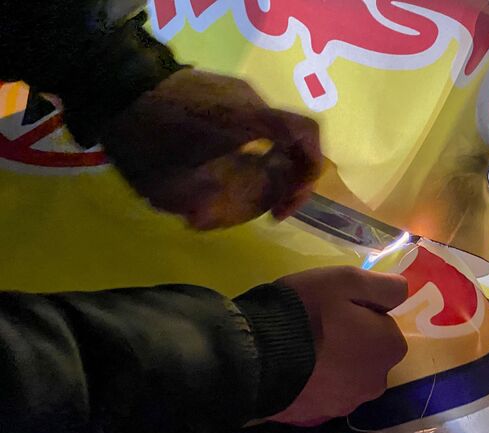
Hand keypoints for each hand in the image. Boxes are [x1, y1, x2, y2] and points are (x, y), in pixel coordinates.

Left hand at [99, 68, 321, 229]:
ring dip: (262, 166)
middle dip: (283, 179)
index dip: (311, 170)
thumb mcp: (166, 188)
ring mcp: (235, 92)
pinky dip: (248, 150)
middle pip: (289, 141)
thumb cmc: (144, 140)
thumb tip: (210, 222)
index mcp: (248, 121)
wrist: (110, 87)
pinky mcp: (219, 91)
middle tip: (266, 208)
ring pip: (267, 135)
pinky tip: (218, 166)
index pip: (306, 134)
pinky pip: (249, 125)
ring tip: (235, 190)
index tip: (289, 200)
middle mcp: (250, 102)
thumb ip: (203, 211)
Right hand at [271, 267, 408, 425]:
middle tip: (317, 325)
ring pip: (346, 374)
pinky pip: (321, 391)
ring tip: (300, 346)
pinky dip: (312, 380)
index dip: (361, 312)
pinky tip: (291, 366)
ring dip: (331, 363)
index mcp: (390, 348)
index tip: (336, 307)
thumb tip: (402, 292)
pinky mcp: (317, 416)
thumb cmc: (308, 312)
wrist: (255, 356)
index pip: (383, 325)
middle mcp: (377, 382)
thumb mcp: (347, 280)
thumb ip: (384, 286)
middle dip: (350, 341)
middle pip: (367, 353)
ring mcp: (346, 403)